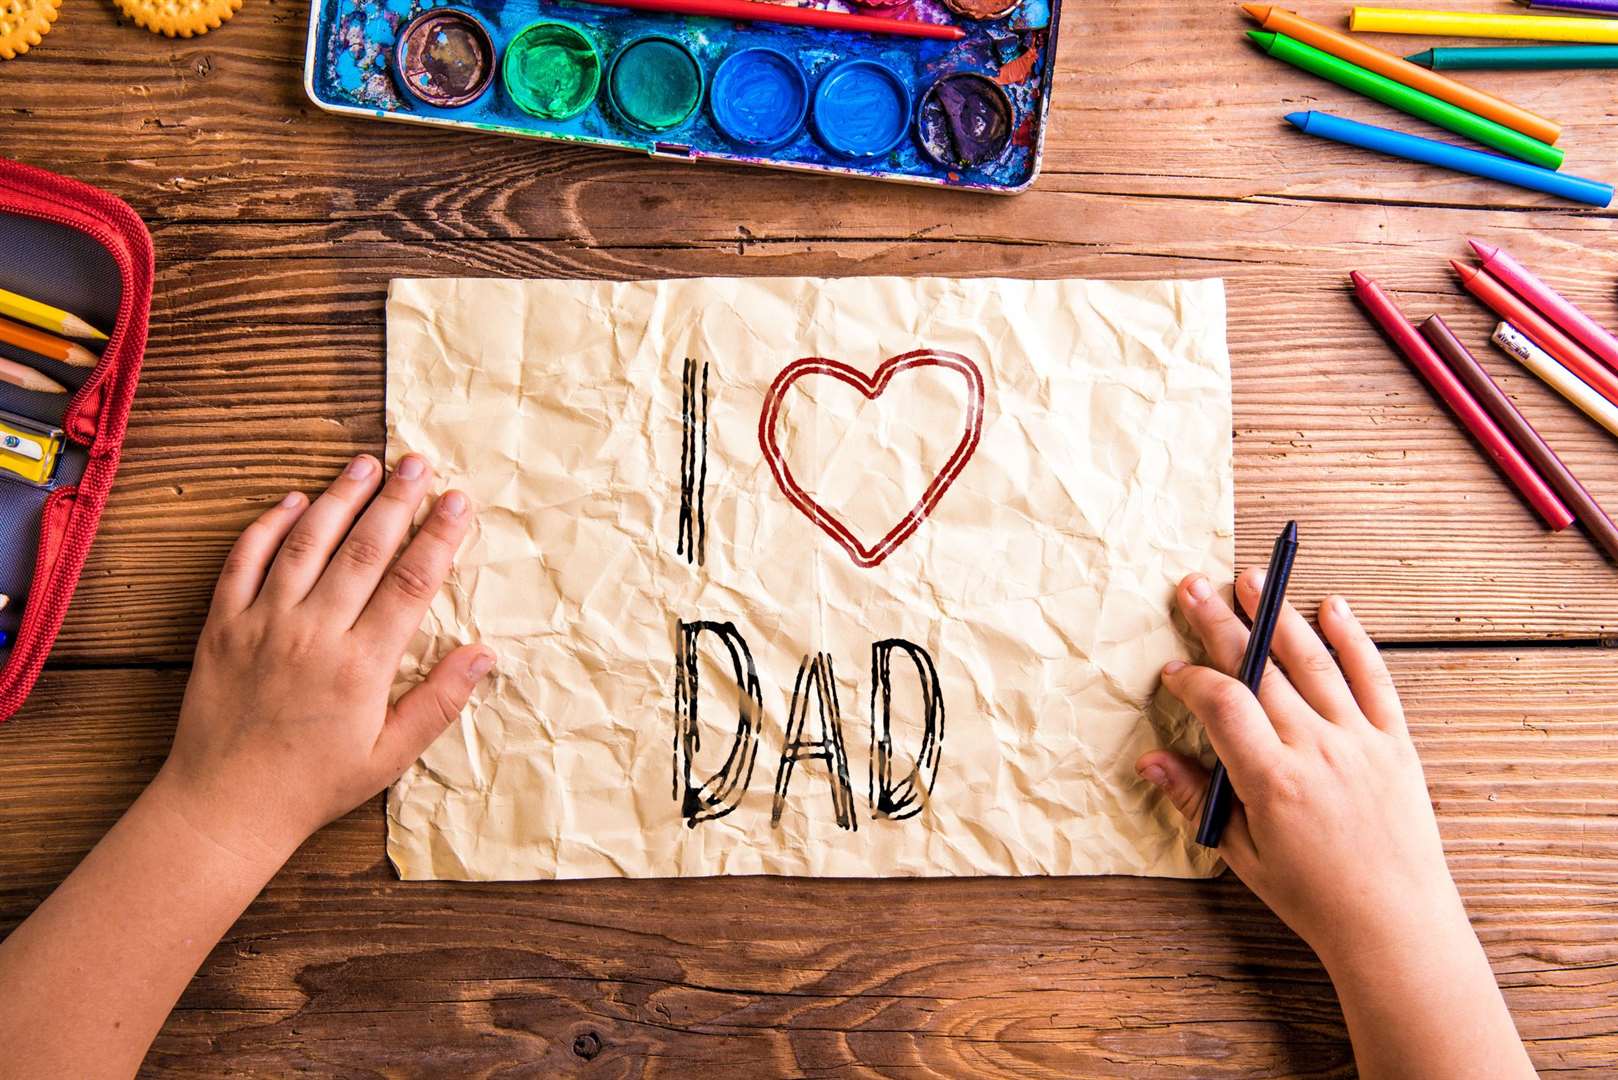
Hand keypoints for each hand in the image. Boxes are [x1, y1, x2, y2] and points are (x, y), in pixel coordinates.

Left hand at [153, 453, 493, 868]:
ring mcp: (264, 624)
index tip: (459, 502)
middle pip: (365, 549)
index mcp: (363, 665)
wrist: (225, 806)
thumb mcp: (390, 756)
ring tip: (365, 464)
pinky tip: (292, 501)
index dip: (439, 536)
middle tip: (418, 463)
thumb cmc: (315, 785)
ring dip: (339, 498)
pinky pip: (244, 561)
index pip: (412, 582)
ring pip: (307, 543)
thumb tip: (486, 655)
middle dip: (397, 500)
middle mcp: (315, 633)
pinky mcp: (223, 626)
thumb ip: (440, 701)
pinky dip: (268, 526)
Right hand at [1137, 571, 1465, 968]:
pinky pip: (1373, 679)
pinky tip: (1331, 607)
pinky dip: (1353, 640)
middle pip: (1260, 669)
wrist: (1395, 924)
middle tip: (1193, 586)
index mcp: (1273, 781)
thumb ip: (1197, 797)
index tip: (1172, 671)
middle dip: (1220, 622)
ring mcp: (1360, 741)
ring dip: (1277, 615)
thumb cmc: (1313, 895)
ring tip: (1252, 578)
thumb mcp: (1241, 853)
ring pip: (1313, 661)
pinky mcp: (1395, 742)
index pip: (1223, 704)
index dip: (1191, 679)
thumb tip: (1150, 758)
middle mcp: (1317, 750)